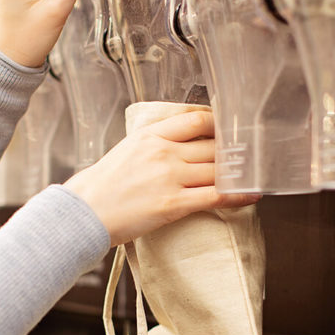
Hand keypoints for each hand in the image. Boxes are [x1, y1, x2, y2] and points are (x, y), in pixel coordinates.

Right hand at [63, 111, 260, 246]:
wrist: (83, 213)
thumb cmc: (100, 187)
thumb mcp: (126, 151)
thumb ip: (154, 145)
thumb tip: (178, 146)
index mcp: (150, 136)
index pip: (195, 120)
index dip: (219, 124)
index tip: (230, 130)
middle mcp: (163, 152)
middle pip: (212, 147)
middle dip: (233, 153)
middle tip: (248, 156)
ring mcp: (170, 177)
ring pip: (218, 169)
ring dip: (239, 173)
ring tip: (251, 175)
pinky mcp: (174, 204)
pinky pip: (216, 196)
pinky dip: (238, 195)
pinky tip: (251, 194)